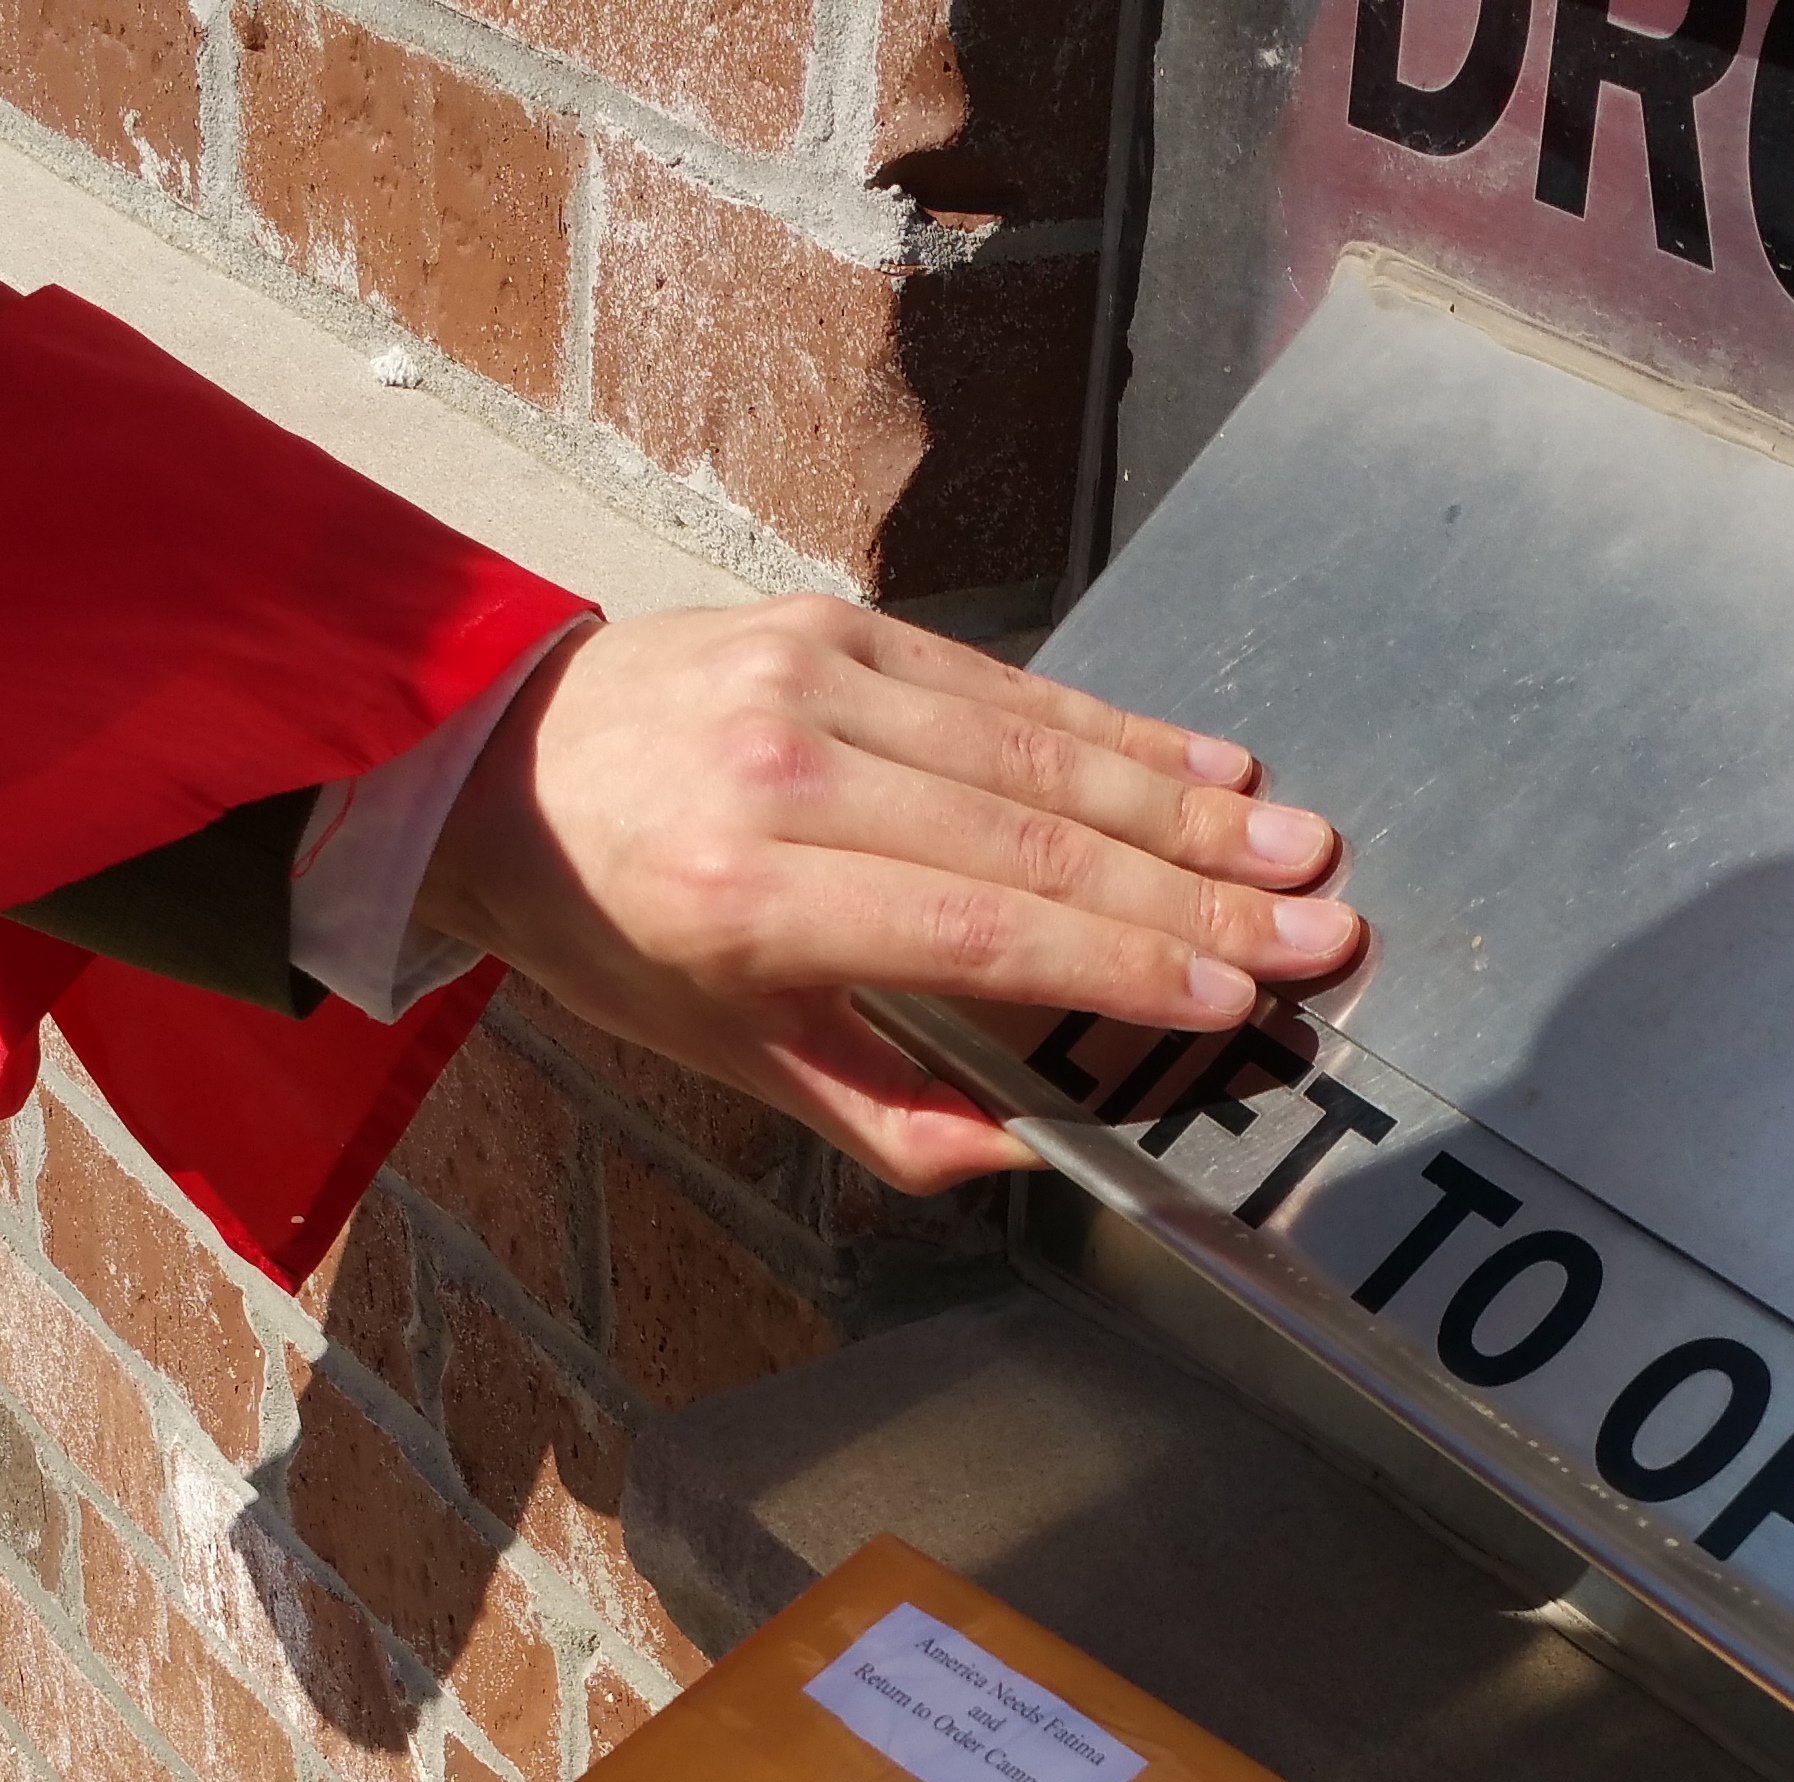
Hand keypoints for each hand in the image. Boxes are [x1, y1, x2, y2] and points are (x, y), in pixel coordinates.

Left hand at [415, 597, 1362, 1191]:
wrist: (479, 757)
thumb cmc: (605, 927)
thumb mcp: (719, 1051)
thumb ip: (883, 1110)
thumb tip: (1036, 1149)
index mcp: (742, 895)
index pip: (972, 929)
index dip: (1115, 963)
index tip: (1230, 995)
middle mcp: (781, 771)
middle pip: (1025, 835)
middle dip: (1190, 890)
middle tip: (1314, 927)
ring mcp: (808, 678)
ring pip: (1029, 747)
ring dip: (1180, 802)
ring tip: (1293, 848)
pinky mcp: (829, 620)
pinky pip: (997, 683)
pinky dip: (1109, 726)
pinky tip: (1203, 764)